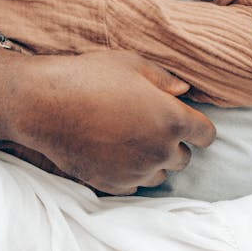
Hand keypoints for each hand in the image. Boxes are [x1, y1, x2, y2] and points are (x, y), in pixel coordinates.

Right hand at [0, 49, 215, 193]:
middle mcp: (160, 151)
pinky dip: (130, 173)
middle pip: (184, 159)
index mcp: (173, 119)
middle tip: (150, 128)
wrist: (45, 105)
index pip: (206, 135)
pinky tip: (114, 155)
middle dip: (173, 144)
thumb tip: (184, 92)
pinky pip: (134, 185)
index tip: (185, 122)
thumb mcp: (132, 65)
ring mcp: (136, 171)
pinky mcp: (112, 184)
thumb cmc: (89, 77)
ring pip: (159, 175)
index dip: (198, 127)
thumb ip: (164, 80)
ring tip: (130, 143)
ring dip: (152, 162)